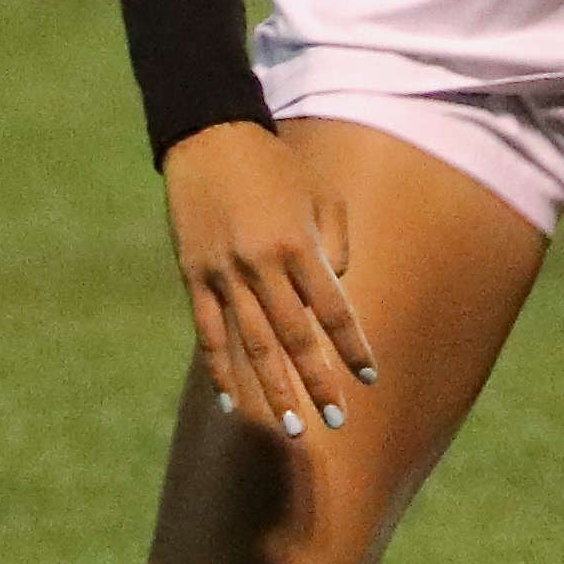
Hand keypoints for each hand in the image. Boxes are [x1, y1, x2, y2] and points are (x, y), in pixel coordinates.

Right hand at [156, 121, 378, 440]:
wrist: (208, 135)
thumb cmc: (274, 164)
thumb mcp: (317, 194)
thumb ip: (334, 242)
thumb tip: (338, 290)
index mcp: (298, 245)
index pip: (333, 310)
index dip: (352, 347)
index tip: (369, 378)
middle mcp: (262, 265)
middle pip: (296, 337)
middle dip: (318, 382)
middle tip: (336, 422)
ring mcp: (224, 274)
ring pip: (252, 344)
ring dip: (273, 389)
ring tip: (292, 428)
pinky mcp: (194, 276)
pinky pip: (209, 333)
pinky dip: (220, 369)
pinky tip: (232, 402)